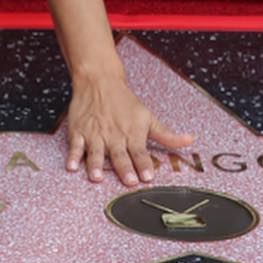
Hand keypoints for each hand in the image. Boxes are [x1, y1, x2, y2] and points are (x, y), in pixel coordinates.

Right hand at [66, 72, 194, 184]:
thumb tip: (190, 140)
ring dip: (96, 165)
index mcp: (132, 133)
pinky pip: (76, 145)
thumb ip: (167, 135)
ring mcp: (95, 134)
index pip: (139, 152)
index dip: (144, 164)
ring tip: (97, 177)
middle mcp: (114, 135)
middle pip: (119, 154)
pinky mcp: (79, 132)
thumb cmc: (125, 102)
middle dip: (124, 168)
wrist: (100, 80)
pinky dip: (73, 156)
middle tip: (128, 181)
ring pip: (96, 152)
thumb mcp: (148, 117)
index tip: (148, 177)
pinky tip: (72, 166)